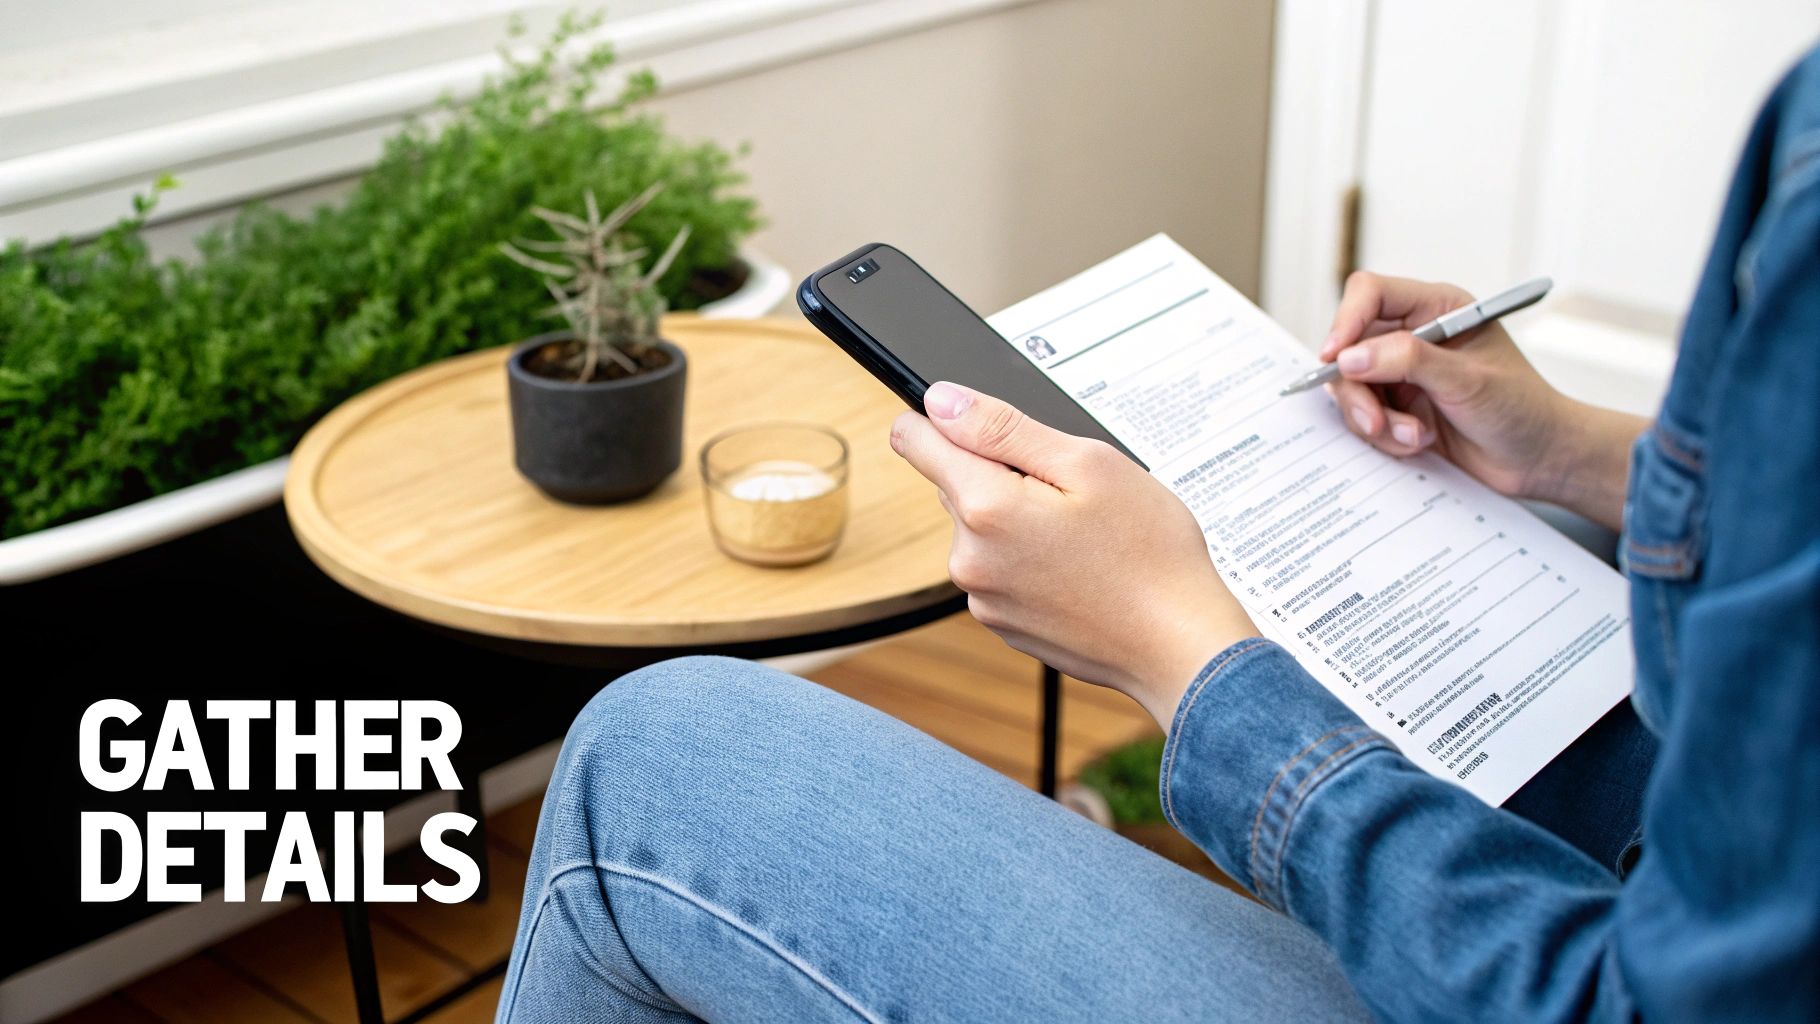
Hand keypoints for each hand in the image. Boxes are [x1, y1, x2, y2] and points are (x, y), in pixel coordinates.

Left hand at [891, 382, 1257, 728]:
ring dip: (1017, 519)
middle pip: (956, 484)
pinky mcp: (1000, 623)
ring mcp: (983, 598)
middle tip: (1070, 494)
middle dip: (1003, 475)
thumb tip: (942, 402)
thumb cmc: (1149, 553)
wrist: (1179, 644)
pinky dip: (1027, 560)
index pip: (916, 441)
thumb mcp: (1087, 463)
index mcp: (986, 508)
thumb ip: (1003, 428)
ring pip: (980, 528)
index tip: (975, 422)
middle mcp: (969, 558)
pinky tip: (1077, 568)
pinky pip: (998, 569)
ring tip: (1082, 537)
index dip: (943, 420)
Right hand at [1322, 272, 1642, 528]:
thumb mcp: (1467, 380)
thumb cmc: (1522, 409)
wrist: (1539, 460)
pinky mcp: (1398, 408)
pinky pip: (1363, 417)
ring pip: (1351, 387)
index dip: (1346, 320)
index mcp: (1437, 308)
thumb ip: (1408, 362)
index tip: (1335, 358)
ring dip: (1375, 420)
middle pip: (1350, 347)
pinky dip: (1384, 437)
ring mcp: (1402, 374)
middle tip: (1376, 422)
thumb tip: (1350, 357)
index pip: (1371, 293)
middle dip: (1358, 390)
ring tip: (1414, 437)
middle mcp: (1413, 336)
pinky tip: (1417, 443)